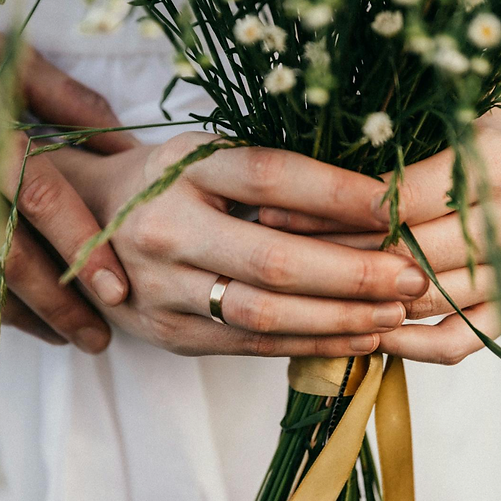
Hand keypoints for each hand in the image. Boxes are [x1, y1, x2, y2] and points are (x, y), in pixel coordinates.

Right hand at [0, 0, 135, 351]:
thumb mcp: (7, 57)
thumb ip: (72, 103)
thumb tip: (127, 149)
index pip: (44, 202)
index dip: (84, 250)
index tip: (117, 292)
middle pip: (6, 253)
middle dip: (57, 305)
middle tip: (96, 338)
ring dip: (14, 314)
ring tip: (59, 335)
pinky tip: (0, 312)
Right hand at [51, 132, 430, 357]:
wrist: (86, 224)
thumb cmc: (168, 183)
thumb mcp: (207, 156)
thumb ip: (271, 174)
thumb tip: (373, 198)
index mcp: (184, 168)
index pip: (271, 177)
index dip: (339, 194)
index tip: (397, 207)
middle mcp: (167, 227)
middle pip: (273, 260)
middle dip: (354, 273)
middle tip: (413, 276)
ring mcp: (162, 288)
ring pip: (263, 313)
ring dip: (339, 318)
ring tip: (395, 313)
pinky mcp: (168, 333)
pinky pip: (249, 345)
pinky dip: (310, 344)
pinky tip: (359, 339)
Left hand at [259, 56, 500, 364]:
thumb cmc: (494, 111)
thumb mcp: (450, 109)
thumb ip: (393, 142)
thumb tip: (302, 173)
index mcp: (492, 163)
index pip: (391, 204)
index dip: (325, 213)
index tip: (273, 212)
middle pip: (401, 255)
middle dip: (329, 257)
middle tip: (274, 259)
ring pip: (422, 299)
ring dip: (358, 301)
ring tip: (305, 295)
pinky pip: (460, 342)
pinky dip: (410, 346)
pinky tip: (367, 335)